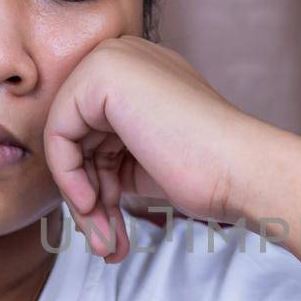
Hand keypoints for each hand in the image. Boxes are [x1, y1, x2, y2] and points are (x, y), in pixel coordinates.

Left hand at [42, 36, 278, 260]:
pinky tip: (94, 207)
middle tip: (103, 243)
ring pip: (65, 141)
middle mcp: (125, 56)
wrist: (242, 170)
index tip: (109, 225)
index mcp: (141, 73)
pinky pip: (58, 134)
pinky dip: (70, 178)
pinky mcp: (101, 73)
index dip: (97, 183)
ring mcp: (113, 59)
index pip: (92, 131)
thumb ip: (109, 157)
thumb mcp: (145, 162)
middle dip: (88, 195)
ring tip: (103, 244)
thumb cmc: (209, 174)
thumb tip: (73, 186)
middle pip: (76, 136)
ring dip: (82, 201)